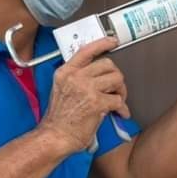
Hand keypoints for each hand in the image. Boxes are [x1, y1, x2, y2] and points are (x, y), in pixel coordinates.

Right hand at [38, 37, 129, 154]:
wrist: (54, 137)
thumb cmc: (59, 120)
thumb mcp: (62, 90)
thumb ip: (78, 79)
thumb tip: (99, 77)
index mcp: (65, 72)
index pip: (86, 51)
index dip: (102, 43)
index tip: (113, 41)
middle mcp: (75, 77)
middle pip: (107, 64)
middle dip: (116, 77)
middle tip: (116, 89)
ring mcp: (86, 88)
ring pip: (116, 79)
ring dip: (121, 91)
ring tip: (117, 102)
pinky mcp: (96, 102)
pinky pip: (118, 100)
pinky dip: (122, 108)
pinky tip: (119, 114)